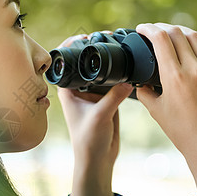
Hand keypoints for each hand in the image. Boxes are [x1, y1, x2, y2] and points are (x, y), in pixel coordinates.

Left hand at [56, 32, 132, 195]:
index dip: (73, 45)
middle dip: (95, 47)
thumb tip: (129, 81)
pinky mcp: (107, 98)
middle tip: (109, 37)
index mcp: (68, 89)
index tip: (86, 36)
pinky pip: (114, 81)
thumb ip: (114, 98)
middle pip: (85, 61)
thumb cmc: (88, 141)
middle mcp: (79, 88)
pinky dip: (120, 73)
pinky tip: (129, 66)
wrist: (98, 159)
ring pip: (100, 69)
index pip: (66, 61)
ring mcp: (93, 92)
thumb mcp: (100, 116)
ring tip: (121, 46)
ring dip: (109, 59)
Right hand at [135, 23, 196, 193]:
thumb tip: (140, 82)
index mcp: (174, 77)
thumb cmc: (181, 130)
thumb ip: (144, 92)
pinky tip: (193, 40)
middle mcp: (194, 69)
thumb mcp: (155, 110)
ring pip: (195, 37)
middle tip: (153, 30)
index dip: (148, 29)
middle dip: (161, 27)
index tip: (141, 28)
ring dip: (180, 30)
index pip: (161, 39)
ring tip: (170, 32)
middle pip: (177, 33)